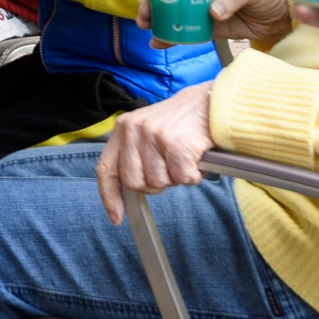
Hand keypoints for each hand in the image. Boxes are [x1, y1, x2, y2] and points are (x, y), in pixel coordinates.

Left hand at [97, 81, 210, 223]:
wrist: (212, 102)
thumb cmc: (182, 121)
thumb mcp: (147, 129)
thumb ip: (134, 153)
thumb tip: (127, 188)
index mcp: (123, 127)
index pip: (106, 168)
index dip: (109, 196)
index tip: (116, 216)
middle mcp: (135, 129)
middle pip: (134, 182)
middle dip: (154, 184)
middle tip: (169, 169)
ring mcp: (155, 136)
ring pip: (159, 182)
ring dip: (176, 177)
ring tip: (183, 157)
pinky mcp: (176, 144)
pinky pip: (182, 178)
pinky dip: (192, 175)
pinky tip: (195, 158)